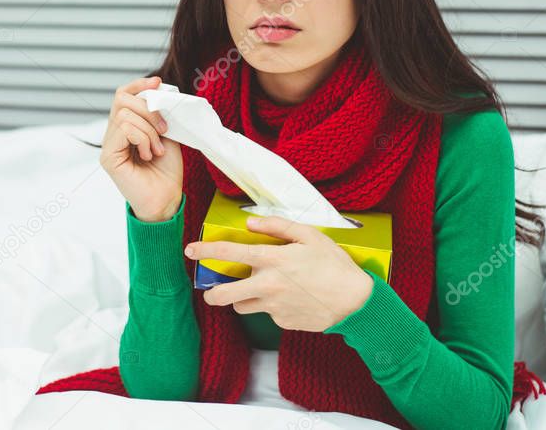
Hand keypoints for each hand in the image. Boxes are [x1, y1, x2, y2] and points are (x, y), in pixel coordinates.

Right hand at [100, 76, 182, 222]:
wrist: (166, 198)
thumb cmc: (166, 170)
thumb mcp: (166, 133)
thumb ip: (158, 112)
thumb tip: (157, 87)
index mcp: (126, 126)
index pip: (123, 95)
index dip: (139, 85)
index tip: (158, 82)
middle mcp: (113, 134)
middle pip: (122, 99)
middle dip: (148, 109)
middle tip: (163, 129)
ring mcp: (109, 145)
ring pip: (124, 115)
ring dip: (148, 129)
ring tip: (157, 148)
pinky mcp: (108, 157)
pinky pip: (124, 130)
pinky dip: (142, 139)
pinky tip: (148, 154)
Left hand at [185, 214, 374, 331]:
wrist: (354, 301)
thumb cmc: (334, 264)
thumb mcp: (309, 236)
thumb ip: (277, 226)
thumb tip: (250, 223)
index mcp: (272, 259)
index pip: (229, 252)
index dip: (205, 250)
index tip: (190, 250)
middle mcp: (267, 284)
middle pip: (223, 294)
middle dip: (211, 293)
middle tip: (211, 290)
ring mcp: (273, 307)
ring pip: (242, 306)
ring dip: (243, 299)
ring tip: (260, 290)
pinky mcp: (281, 323)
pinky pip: (267, 313)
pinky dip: (272, 306)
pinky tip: (291, 299)